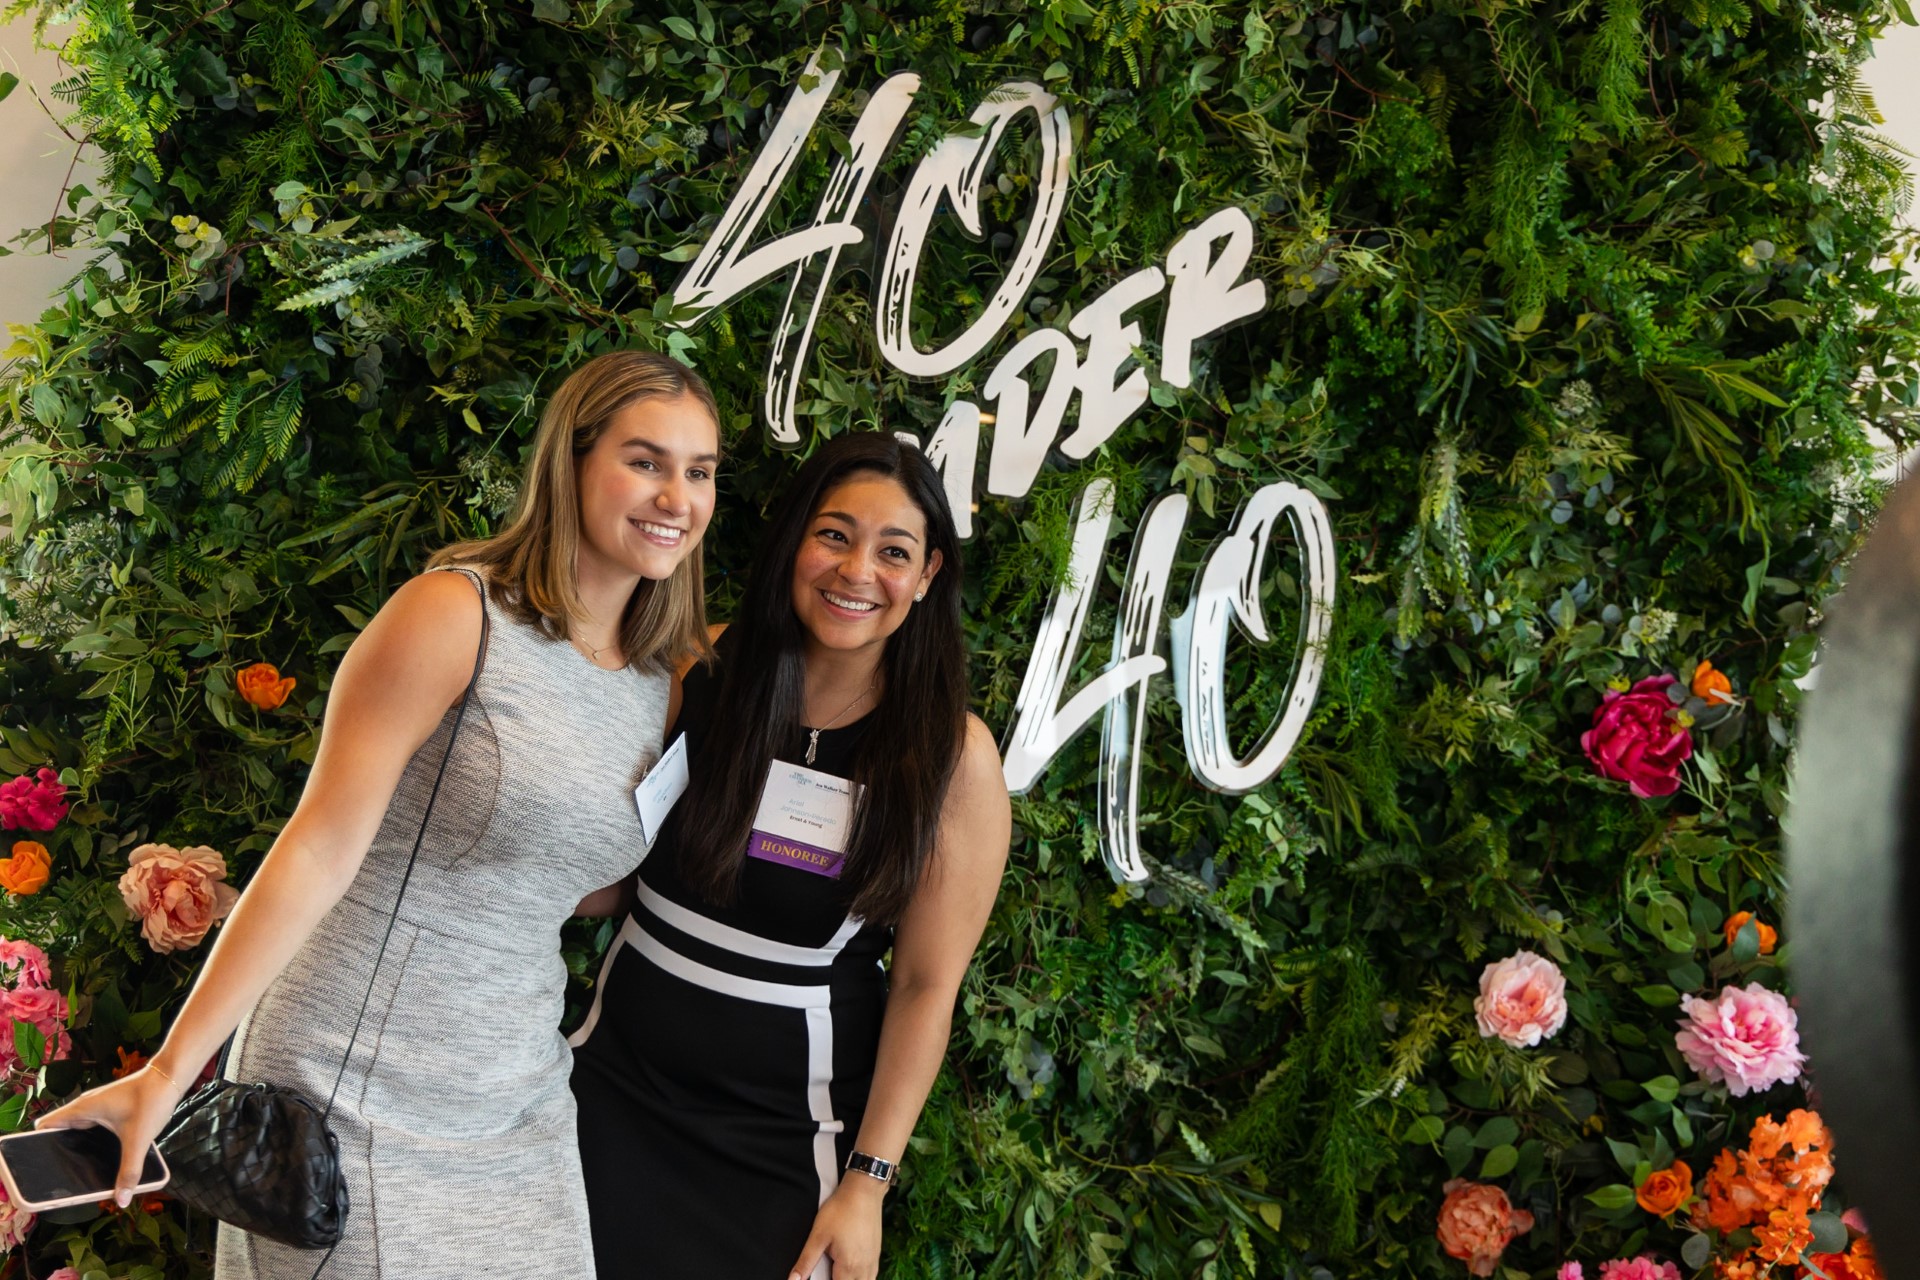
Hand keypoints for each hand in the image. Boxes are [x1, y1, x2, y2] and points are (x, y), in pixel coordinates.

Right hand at [36, 1065, 185, 1205]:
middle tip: (56, 1180)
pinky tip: (101, 1162)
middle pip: (59, 1134)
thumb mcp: (138, 1139)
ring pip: (78, 1133)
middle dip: (56, 1154)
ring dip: (76, 1150)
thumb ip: (129, 1171)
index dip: (33, 1145)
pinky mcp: (110, 1111)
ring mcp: (98, 1109)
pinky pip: (93, 1131)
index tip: (34, 1167)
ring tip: (77, 1176)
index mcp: (81, 1110)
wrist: (171, 1076)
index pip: (44, 1127)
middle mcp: (85, 1108)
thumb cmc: (151, 1099)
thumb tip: (120, 1200)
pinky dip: (92, 1144)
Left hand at [787, 1173, 886, 1279]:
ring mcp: (873, 1262)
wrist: (864, 1190)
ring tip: (837, 1272)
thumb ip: (805, 1261)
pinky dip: (860, 1278)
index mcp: (848, 1266)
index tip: (819, 1274)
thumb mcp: (818, 1235)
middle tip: (826, 1272)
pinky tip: (850, 1270)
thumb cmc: (841, 1209)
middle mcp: (864, 1268)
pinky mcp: (876, 1254)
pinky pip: (870, 1276)